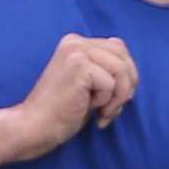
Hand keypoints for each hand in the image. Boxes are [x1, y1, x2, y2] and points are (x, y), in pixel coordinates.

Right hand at [9, 34, 137, 159]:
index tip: (112, 99)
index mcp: (76, 43)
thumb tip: (133, 73)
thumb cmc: (63, 112)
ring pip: (121, 71)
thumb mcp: (89, 86)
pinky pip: (111, 84)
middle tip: (110, 109)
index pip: (119, 49)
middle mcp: (75, 41)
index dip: (125, 76)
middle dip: (126, 86)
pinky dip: (105, 102)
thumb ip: (106, 71)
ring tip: (101, 113)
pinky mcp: (79, 65)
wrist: (35, 127)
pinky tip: (88, 110)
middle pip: (124, 57)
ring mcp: (76, 51)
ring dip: (117, 98)